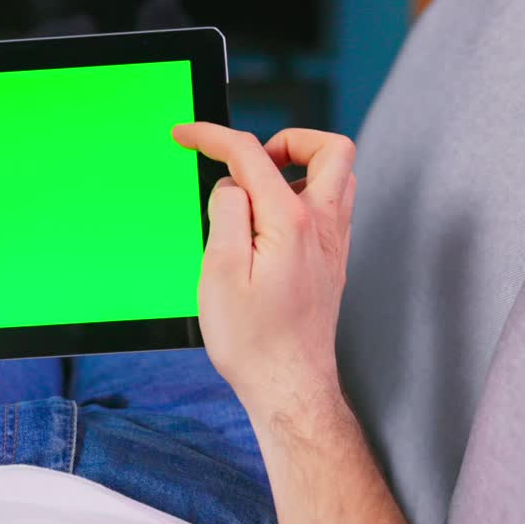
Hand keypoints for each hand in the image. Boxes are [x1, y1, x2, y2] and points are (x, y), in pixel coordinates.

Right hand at [173, 124, 356, 422]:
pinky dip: (302, 197)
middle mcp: (323, 227)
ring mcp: (333, 245)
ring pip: (338, 177)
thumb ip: (226, 213)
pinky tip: (269, 225)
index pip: (253, 155)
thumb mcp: (219, 273)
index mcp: (291, 222)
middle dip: (285, 139)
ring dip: (299, 167)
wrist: (289, 388)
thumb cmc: (252, 342)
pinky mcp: (332, 263)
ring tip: (258, 192)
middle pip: (329, 149)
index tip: (186, 135)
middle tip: (248, 162)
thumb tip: (231, 185)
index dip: (213, 135)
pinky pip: (331, 208)